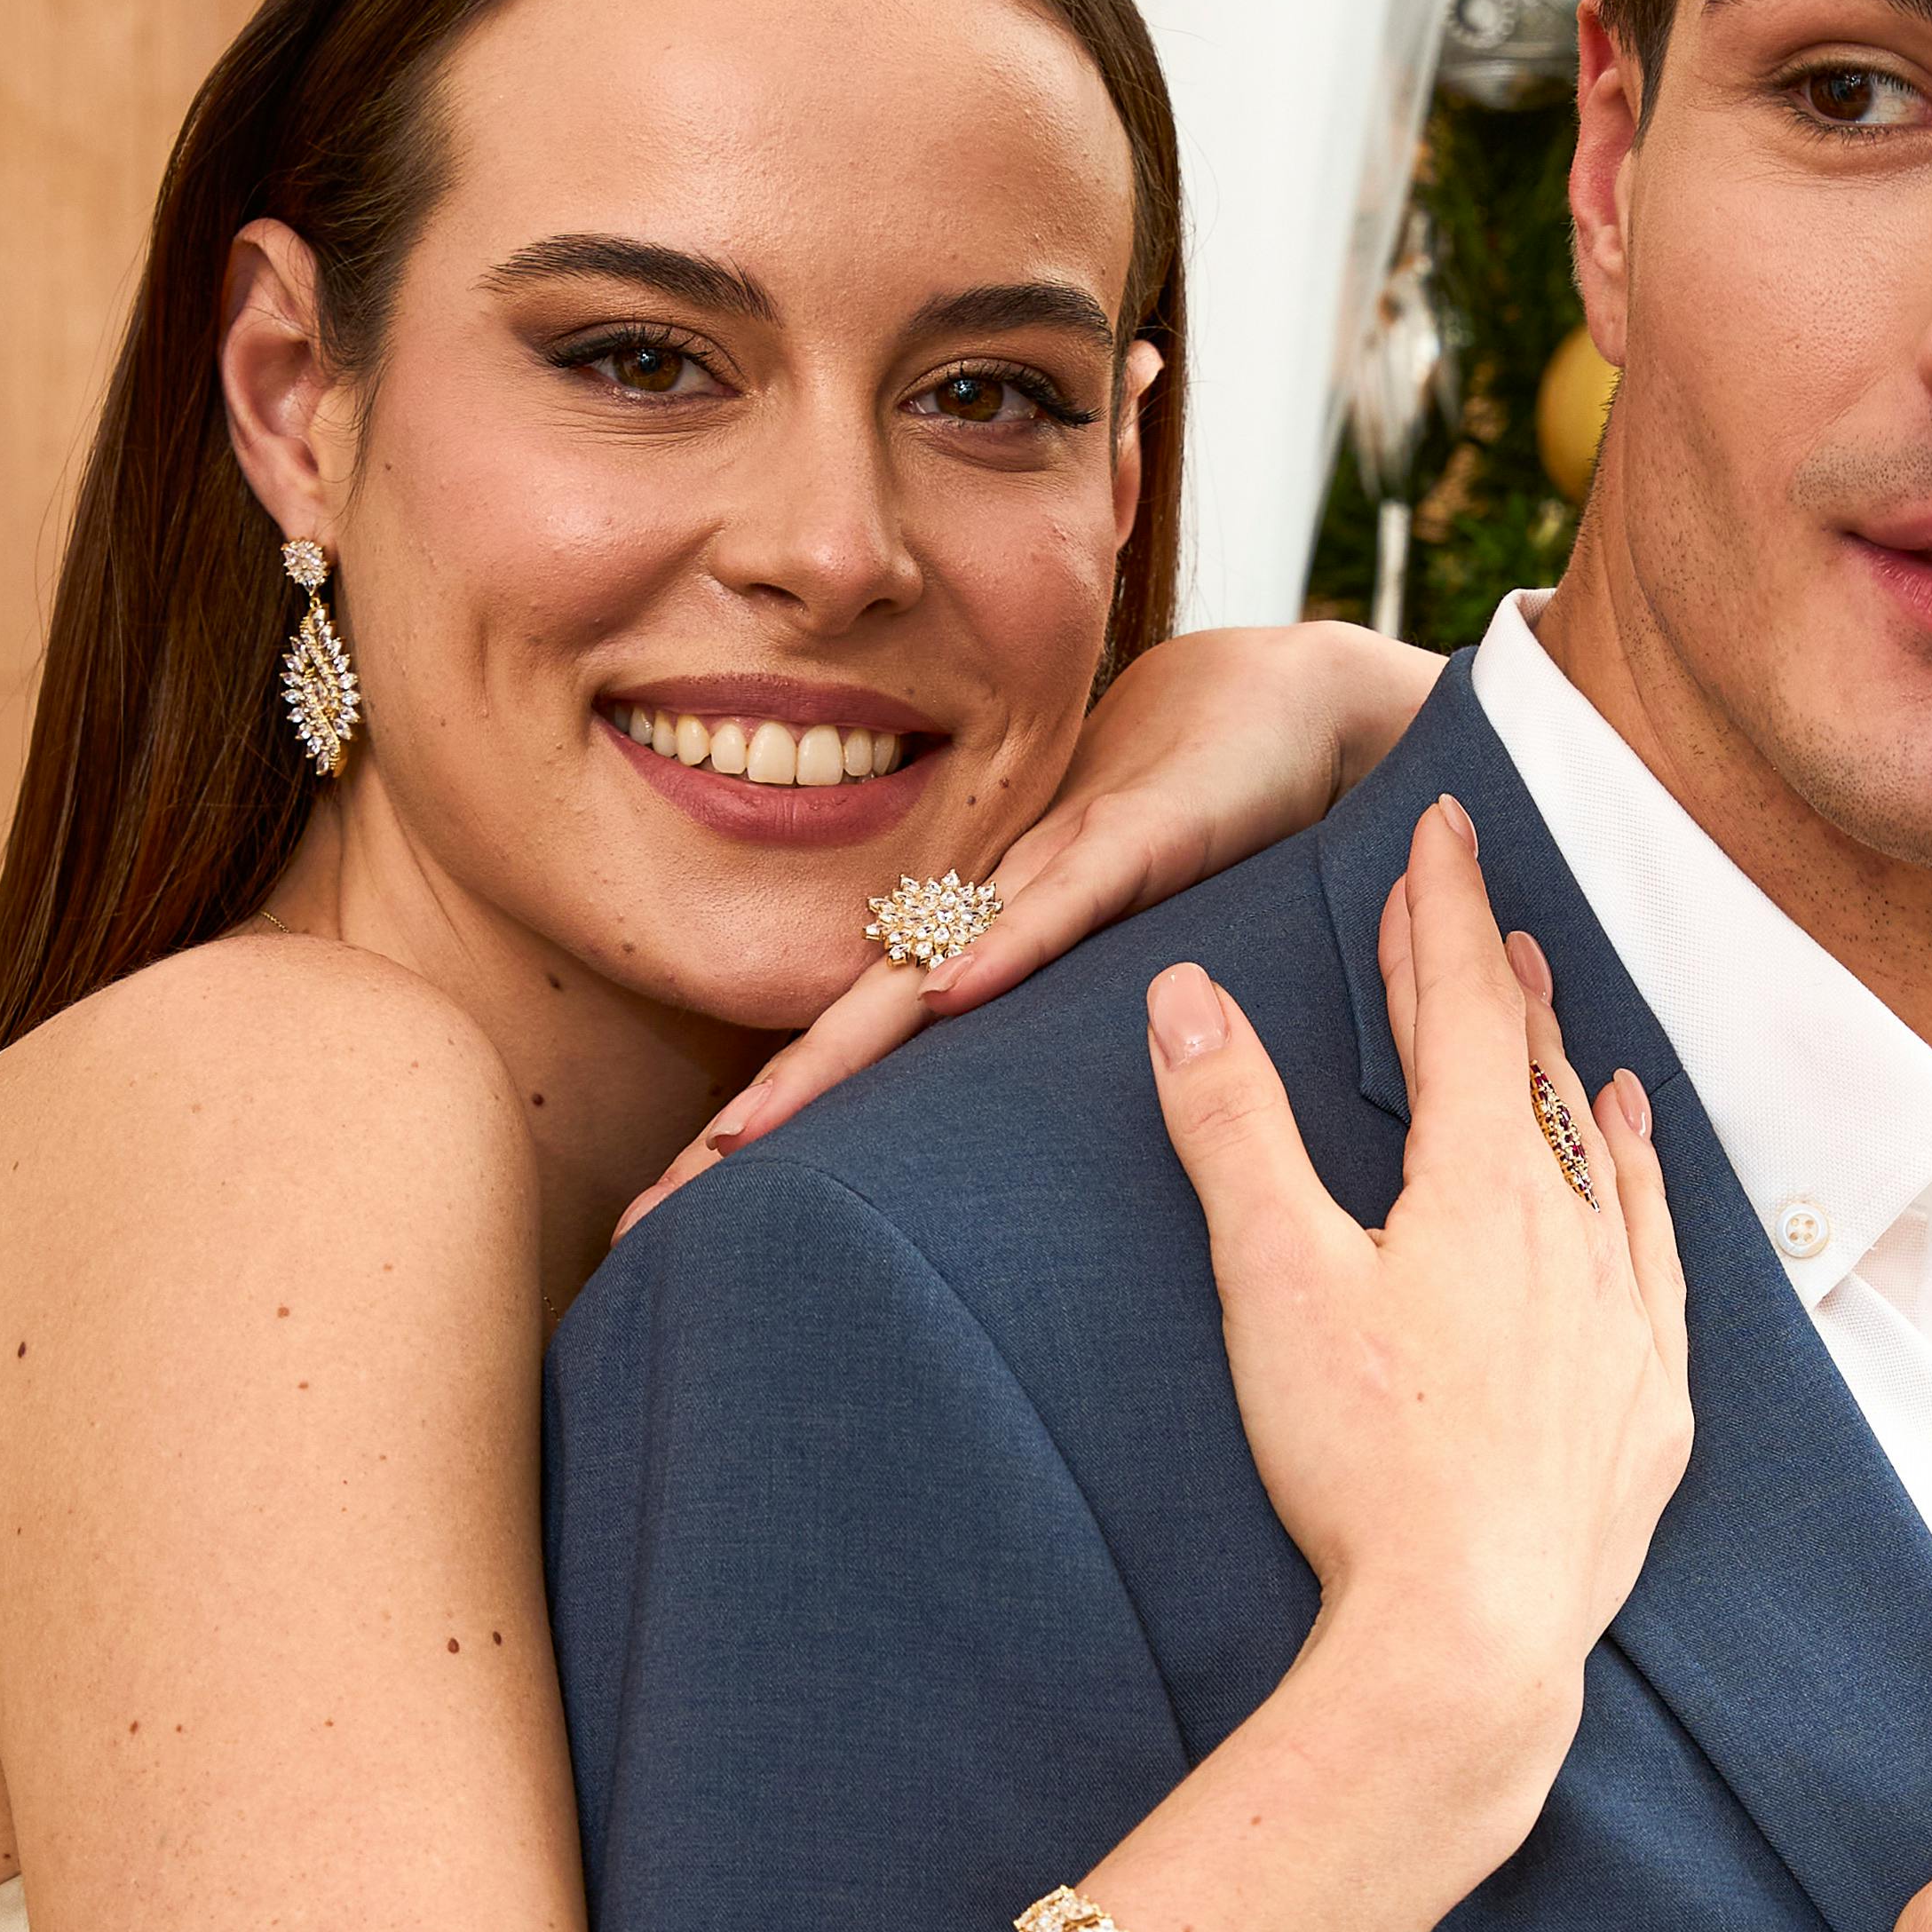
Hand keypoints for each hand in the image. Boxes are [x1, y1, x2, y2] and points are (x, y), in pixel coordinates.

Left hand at [620, 623, 1439, 1225]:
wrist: (1285, 704)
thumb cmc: (1201, 832)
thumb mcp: (1116, 959)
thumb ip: (1051, 1028)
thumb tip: (997, 1160)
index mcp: (975, 952)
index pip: (850, 1056)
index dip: (760, 1136)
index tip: (662, 1227)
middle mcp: (986, 919)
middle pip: (847, 1036)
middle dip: (748, 1131)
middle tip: (646, 1219)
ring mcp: (1051, 876)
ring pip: (921, 976)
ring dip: (829, 1058)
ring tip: (738, 1141)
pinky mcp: (1139, 837)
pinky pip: (1063, 900)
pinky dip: (1005, 944)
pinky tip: (946, 994)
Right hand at [1143, 799, 1690, 1847]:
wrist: (1470, 1636)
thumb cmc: (1365, 1465)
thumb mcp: (1275, 1280)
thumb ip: (1233, 1129)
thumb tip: (1187, 997)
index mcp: (1479, 1189)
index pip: (1460, 1011)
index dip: (1440, 911)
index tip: (1439, 826)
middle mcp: (1569, 1236)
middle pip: (1530, 1072)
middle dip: (1495, 976)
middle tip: (1475, 903)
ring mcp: (1621, 1323)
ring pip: (1602, 1159)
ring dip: (1570, 1075)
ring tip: (1562, 1015)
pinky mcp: (1646, 1409)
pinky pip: (1659, 1260)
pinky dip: (1641, 1188)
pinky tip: (1633, 1164)